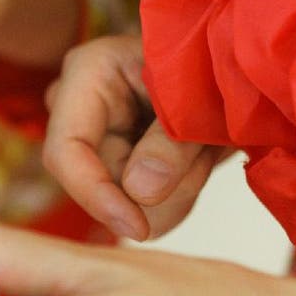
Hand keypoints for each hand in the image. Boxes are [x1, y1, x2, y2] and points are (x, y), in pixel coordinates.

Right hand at [43, 35, 228, 239]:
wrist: (229, 71)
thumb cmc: (212, 67)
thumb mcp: (200, 96)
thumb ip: (171, 141)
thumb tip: (139, 193)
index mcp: (88, 74)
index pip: (66, 151)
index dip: (95, 194)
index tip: (138, 228)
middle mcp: (77, 111)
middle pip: (99, 184)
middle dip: (160, 186)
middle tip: (205, 152)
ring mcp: (91, 143)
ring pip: (123, 204)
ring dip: (175, 191)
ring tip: (202, 150)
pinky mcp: (111, 170)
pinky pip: (139, 210)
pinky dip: (176, 198)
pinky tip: (191, 164)